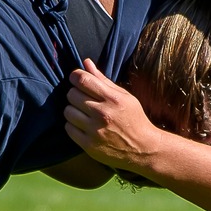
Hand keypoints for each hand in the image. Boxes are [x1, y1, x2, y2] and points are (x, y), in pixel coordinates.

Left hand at [64, 59, 167, 173]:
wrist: (143, 148)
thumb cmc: (133, 119)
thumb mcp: (124, 96)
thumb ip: (103, 79)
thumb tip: (86, 62)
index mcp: (113, 99)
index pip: (83, 80)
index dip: (75, 76)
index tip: (76, 78)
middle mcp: (103, 114)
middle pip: (72, 94)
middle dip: (75, 93)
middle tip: (83, 98)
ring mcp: (95, 130)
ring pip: (68, 111)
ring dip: (73, 110)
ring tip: (82, 113)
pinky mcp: (89, 145)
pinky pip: (69, 128)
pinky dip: (73, 125)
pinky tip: (83, 125)